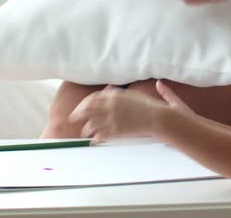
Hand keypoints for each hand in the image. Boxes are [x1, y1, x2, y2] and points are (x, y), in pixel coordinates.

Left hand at [68, 81, 194, 142]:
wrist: (158, 118)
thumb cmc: (149, 106)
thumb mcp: (133, 94)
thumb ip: (119, 92)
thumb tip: (108, 89)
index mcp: (114, 96)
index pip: (92, 98)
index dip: (83, 104)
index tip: (80, 108)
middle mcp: (110, 106)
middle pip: (87, 110)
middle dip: (77, 114)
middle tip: (72, 119)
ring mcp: (113, 119)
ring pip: (92, 124)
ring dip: (86, 128)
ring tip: (84, 132)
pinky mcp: (117, 131)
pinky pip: (100, 135)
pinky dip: (95, 138)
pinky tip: (94, 141)